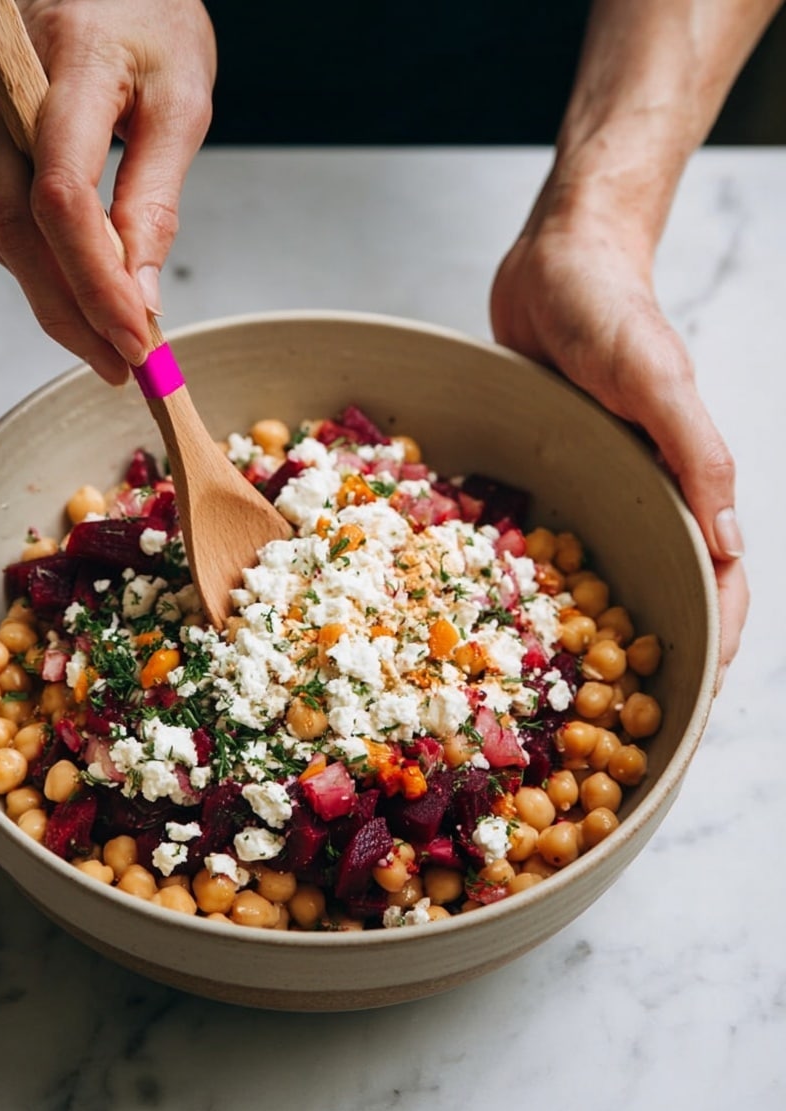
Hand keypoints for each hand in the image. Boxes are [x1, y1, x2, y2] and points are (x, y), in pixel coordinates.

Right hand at [0, 0, 215, 383]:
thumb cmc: (154, 16)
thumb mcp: (182, 99)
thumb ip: (157, 198)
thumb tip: (143, 295)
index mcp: (66, 63)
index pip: (62, 197)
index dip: (97, 282)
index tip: (138, 339)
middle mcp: (0, 82)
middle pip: (16, 226)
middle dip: (70, 311)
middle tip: (122, 366)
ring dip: (51, 298)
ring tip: (107, 343)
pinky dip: (37, 264)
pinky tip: (77, 294)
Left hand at [490, 207, 748, 676]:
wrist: (554, 259)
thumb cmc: (612, 308)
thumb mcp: (657, 376)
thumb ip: (697, 452)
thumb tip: (730, 539)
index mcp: (684, 475)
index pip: (717, 572)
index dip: (718, 635)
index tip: (704, 696)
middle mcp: (644, 488)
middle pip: (663, 583)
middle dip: (655, 650)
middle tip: (623, 719)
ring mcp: (599, 482)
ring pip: (609, 569)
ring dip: (599, 625)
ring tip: (570, 687)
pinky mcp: (554, 469)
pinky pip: (556, 535)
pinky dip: (547, 578)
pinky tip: (514, 614)